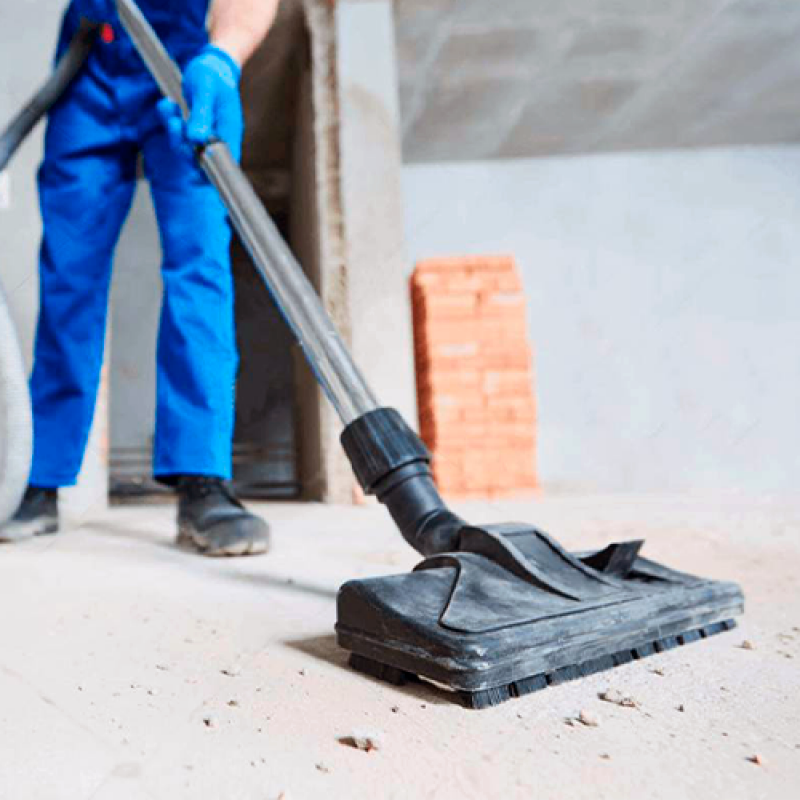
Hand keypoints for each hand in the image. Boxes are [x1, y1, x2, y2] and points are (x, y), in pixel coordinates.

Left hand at [157, 45, 243, 160]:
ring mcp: (205, 135)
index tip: (193, 151)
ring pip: (185, 147)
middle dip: (182, 144)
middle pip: (199, 159)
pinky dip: (168, 119)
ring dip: (172, 130)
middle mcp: (218, 138)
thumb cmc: (213, 74)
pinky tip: (167, 102)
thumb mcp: (207, 90)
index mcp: (229, 132)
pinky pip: (178, 133)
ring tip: (169, 105)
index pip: (222, 163)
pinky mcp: (193, 128)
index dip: (208, 165)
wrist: (210, 63)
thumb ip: (202, 115)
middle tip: (174, 122)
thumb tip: (195, 139)